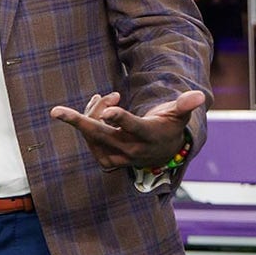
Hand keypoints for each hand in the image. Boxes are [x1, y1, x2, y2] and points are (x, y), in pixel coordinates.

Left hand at [49, 89, 204, 170]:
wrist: (162, 152)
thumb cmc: (168, 126)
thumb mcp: (178, 115)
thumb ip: (184, 105)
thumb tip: (199, 95)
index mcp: (147, 135)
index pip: (131, 127)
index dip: (119, 118)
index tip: (108, 110)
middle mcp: (130, 149)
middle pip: (100, 135)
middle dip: (78, 121)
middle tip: (56, 112)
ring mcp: (116, 156)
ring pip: (93, 133)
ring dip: (93, 111)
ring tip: (107, 97)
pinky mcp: (106, 159)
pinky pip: (91, 139)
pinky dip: (90, 121)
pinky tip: (99, 106)